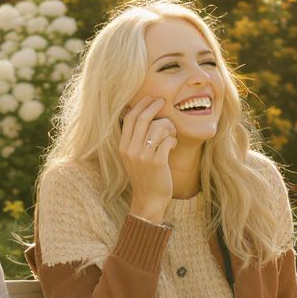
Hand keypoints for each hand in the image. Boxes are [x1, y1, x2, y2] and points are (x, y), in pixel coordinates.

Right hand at [120, 96, 176, 222]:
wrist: (149, 199)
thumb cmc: (144, 175)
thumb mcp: (133, 157)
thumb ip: (135, 139)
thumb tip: (145, 115)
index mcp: (123, 147)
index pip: (130, 118)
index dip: (141, 105)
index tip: (150, 98)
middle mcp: (131, 150)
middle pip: (143, 118)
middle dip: (155, 106)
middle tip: (163, 101)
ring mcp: (143, 156)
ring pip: (158, 127)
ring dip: (168, 127)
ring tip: (170, 134)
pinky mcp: (157, 162)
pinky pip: (168, 140)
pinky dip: (172, 140)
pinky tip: (172, 146)